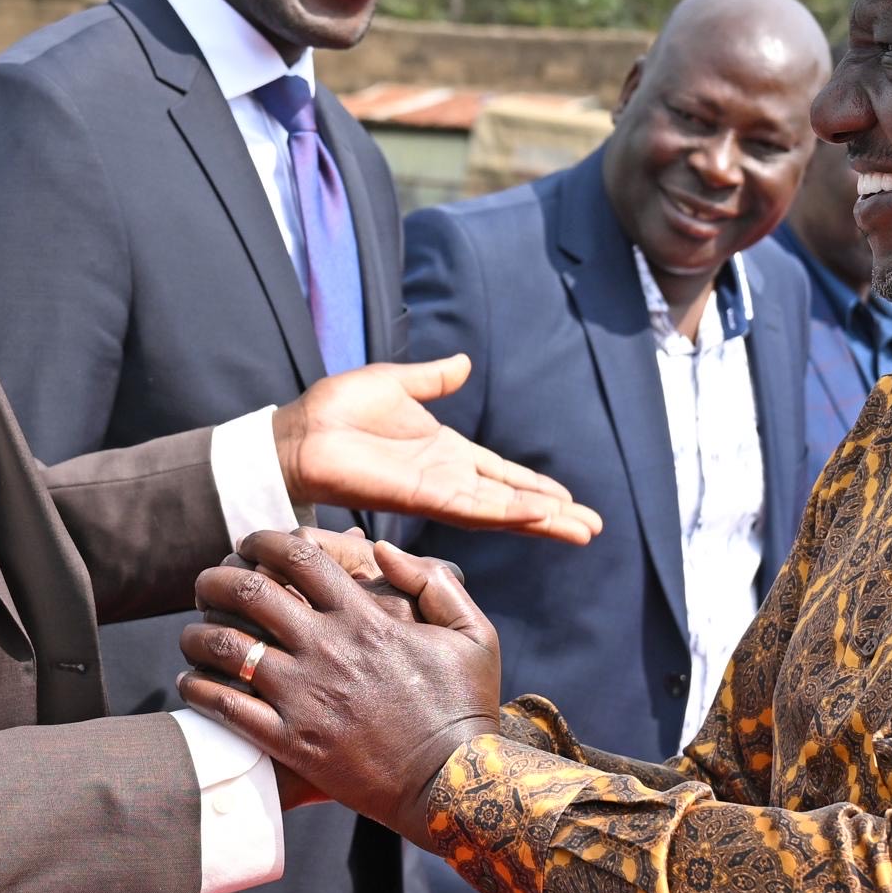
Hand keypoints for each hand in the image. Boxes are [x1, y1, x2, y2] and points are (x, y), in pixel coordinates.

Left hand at [178, 529, 505, 831]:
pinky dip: (198, 689)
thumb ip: (431, 582)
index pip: (297, 556)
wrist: (453, 785)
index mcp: (365, 618)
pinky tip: (192, 683)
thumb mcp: (472, 633)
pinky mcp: (292, 742)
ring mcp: (305, 697)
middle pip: (248, 593)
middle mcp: (327, 650)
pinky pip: (226, 708)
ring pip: (225, 648)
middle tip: (206, 584)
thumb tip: (381, 549)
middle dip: (215, 579)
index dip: (263, 539)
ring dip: (198, 633)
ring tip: (192, 634)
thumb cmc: (466, 708)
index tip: (248, 543)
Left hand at [273, 358, 600, 543]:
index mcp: (445, 452)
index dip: (536, 487)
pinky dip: (510, 512)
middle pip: (512, 500)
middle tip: (592, 527)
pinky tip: (541, 515)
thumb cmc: (336, 410)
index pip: (502, 474)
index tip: (570, 499)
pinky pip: (476, 507)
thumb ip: (432, 379)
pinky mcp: (424, 497)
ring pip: (503, 510)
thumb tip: (463, 363)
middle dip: (552, 513)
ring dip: (542, 519)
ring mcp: (439, 490)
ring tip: (581, 529)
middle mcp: (448, 477)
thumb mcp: (395, 384)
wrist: (299, 432)